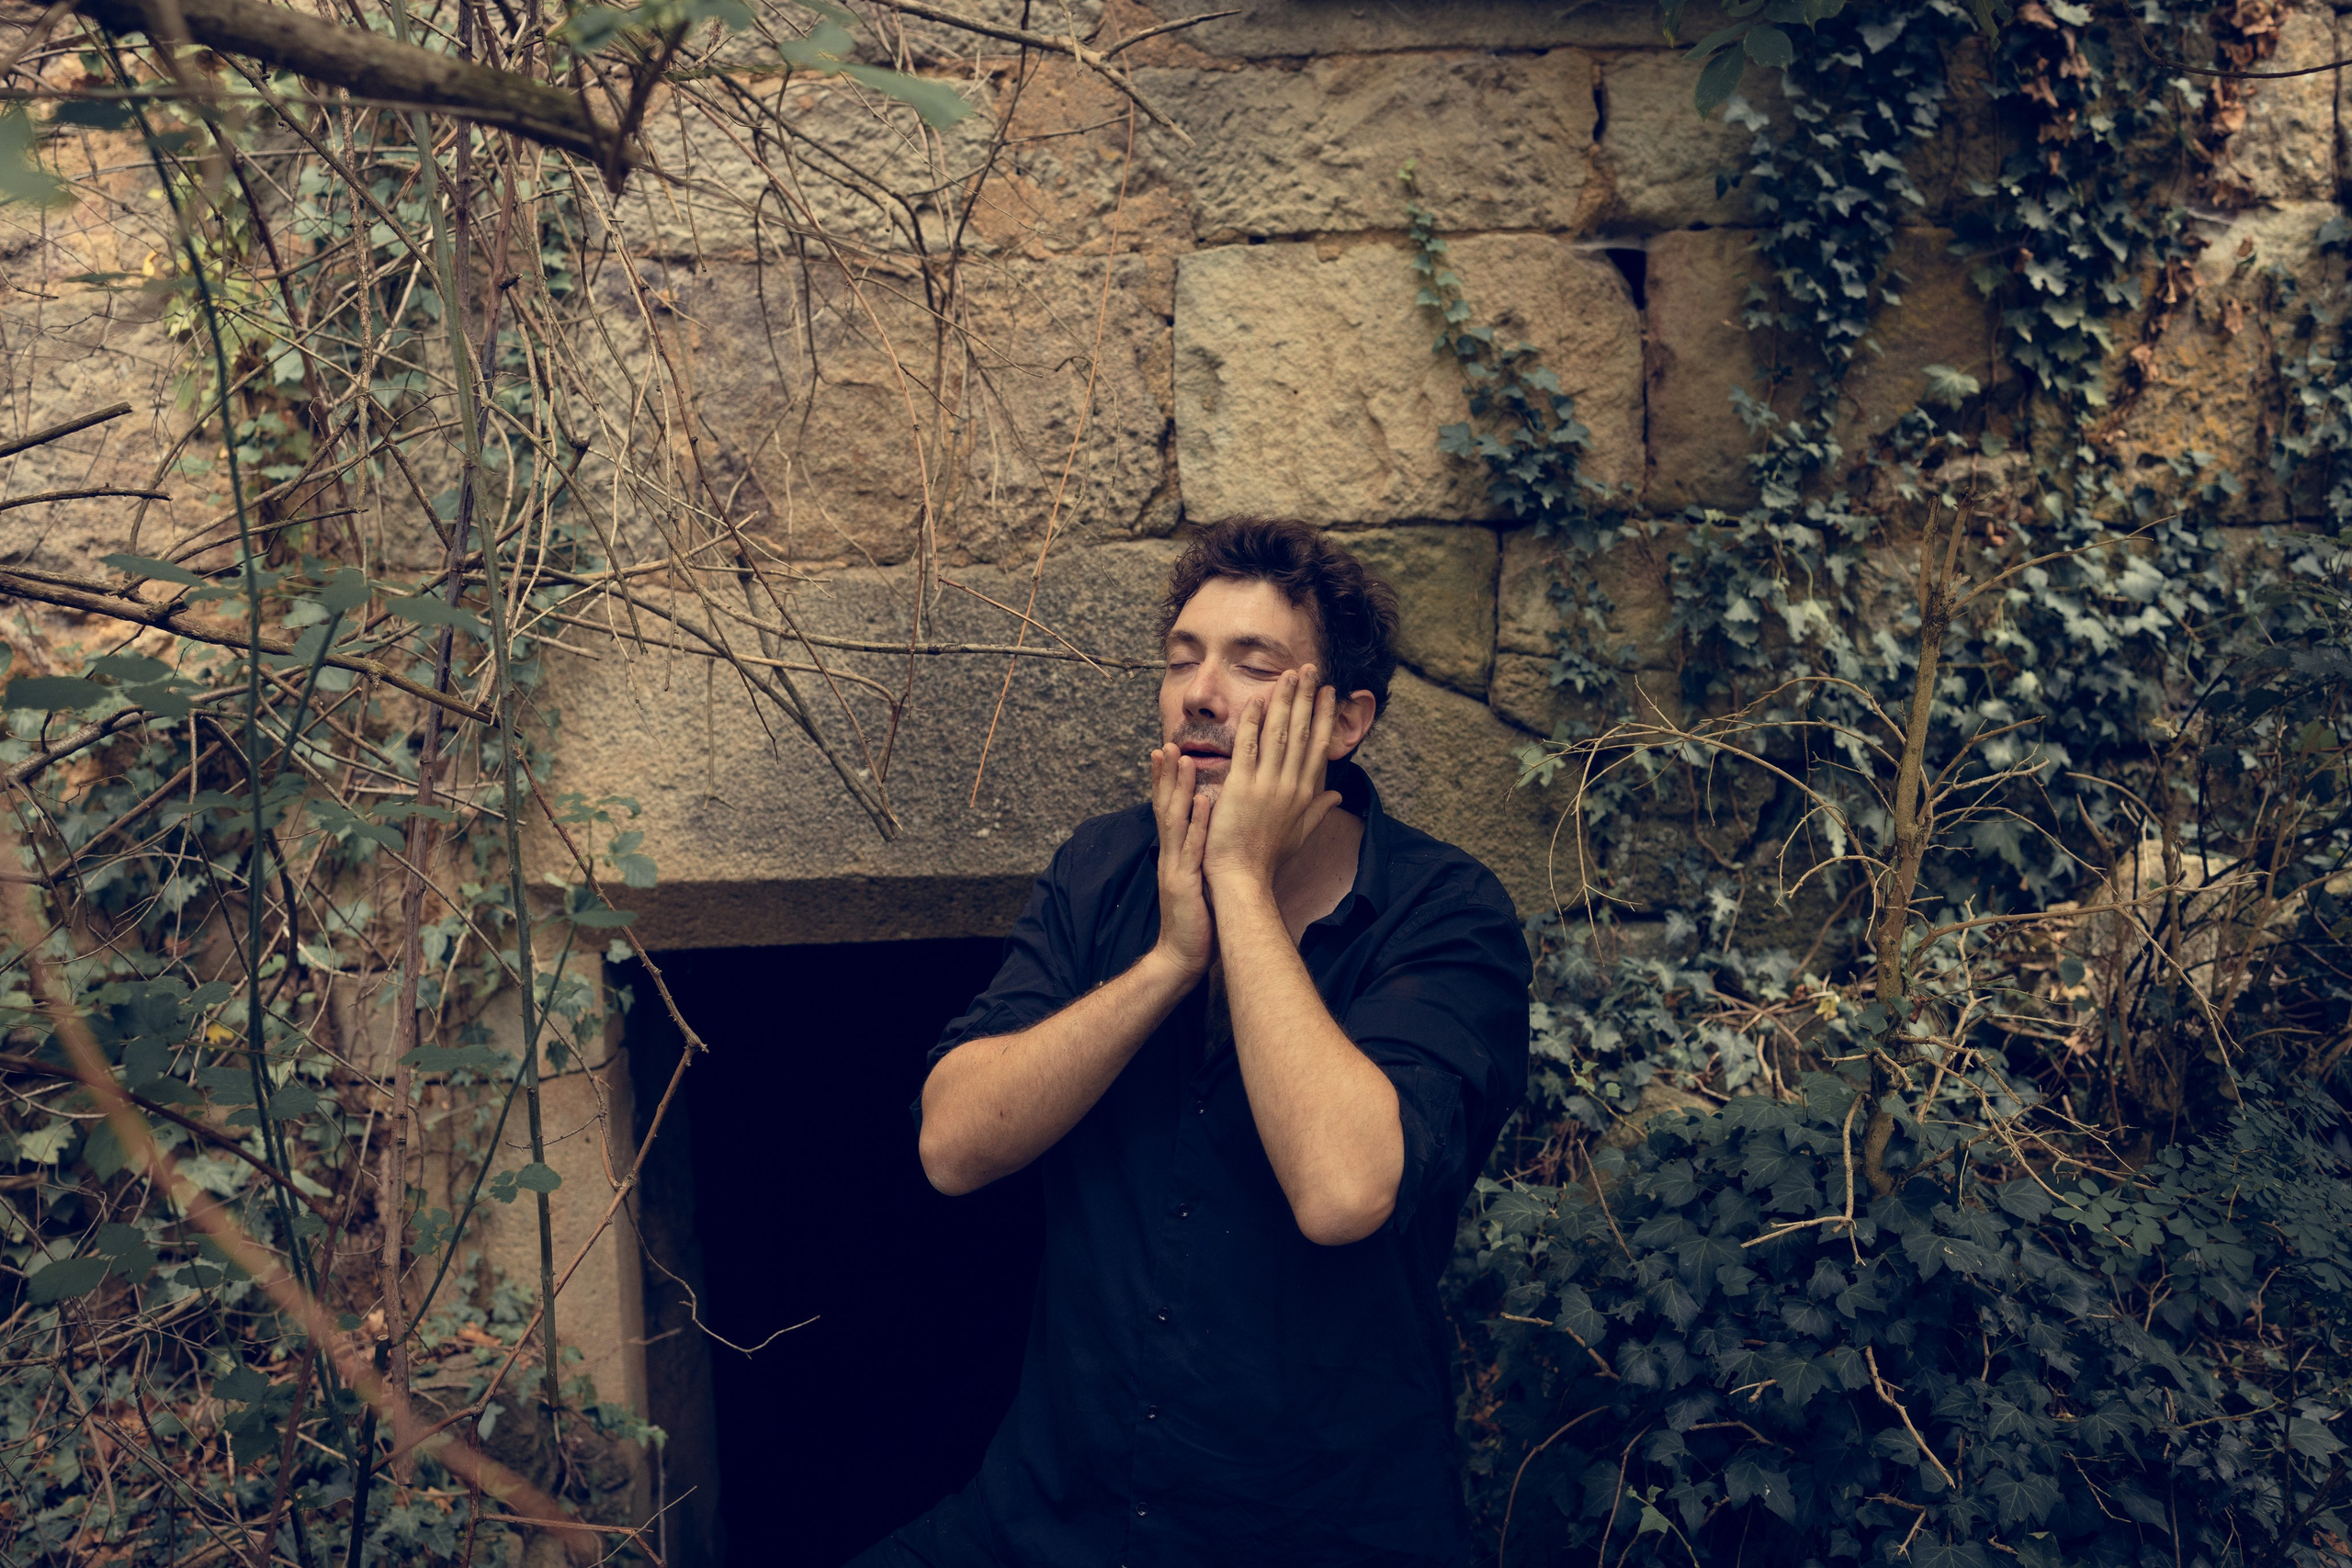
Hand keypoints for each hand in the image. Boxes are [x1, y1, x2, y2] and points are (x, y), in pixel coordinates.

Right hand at [1148, 743, 1214, 979]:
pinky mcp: (1185, 883)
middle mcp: (1171, 856)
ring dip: (1177, 788)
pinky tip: (1202, 801)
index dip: (1166, 782)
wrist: (1183, 957)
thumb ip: (1200, 856)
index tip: (1168, 752)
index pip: (1168, 811)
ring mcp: (1175, 868)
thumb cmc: (1197, 921)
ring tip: (1180, 759)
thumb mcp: (1198, 881)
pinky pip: (1191, 848)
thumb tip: (1211, 833)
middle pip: (1165, 808)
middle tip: (1165, 744)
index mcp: (1176, 855)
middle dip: (1165, 776)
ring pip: (1174, 821)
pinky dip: (1196, 823)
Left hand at [1202, 665, 1341, 895]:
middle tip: (1311, 669)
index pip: (1318, 746)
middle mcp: (1290, 785)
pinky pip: (1249, 747)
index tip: (1329, 693)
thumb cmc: (1268, 858)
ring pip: (1279, 734)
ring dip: (1285, 701)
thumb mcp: (1301, 834)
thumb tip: (1337, 795)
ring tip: (1290, 674)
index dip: (1324, 717)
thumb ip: (1319, 811)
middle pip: (1302, 733)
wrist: (1243, 877)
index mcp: (1304, 794)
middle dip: (1307, 698)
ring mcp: (1267, 784)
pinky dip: (1254, 722)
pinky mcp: (1241, 786)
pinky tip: (1258, 699)